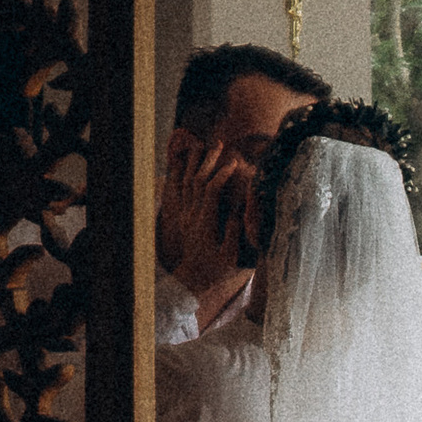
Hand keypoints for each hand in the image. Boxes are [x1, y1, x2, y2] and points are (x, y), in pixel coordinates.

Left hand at [156, 127, 253, 301]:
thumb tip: (240, 212)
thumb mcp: (230, 256)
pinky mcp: (184, 217)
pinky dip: (183, 175)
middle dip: (208, 161)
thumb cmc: (217, 269)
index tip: (234, 163)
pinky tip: (185, 164)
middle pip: (197, 181)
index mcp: (205, 222)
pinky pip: (181, 191)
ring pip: (187, 183)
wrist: (194, 277)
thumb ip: (234, 234)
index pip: (210, 190)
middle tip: (219, 144)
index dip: (221, 174)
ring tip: (202, 146)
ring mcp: (186, 215)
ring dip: (195, 163)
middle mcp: (192, 215)